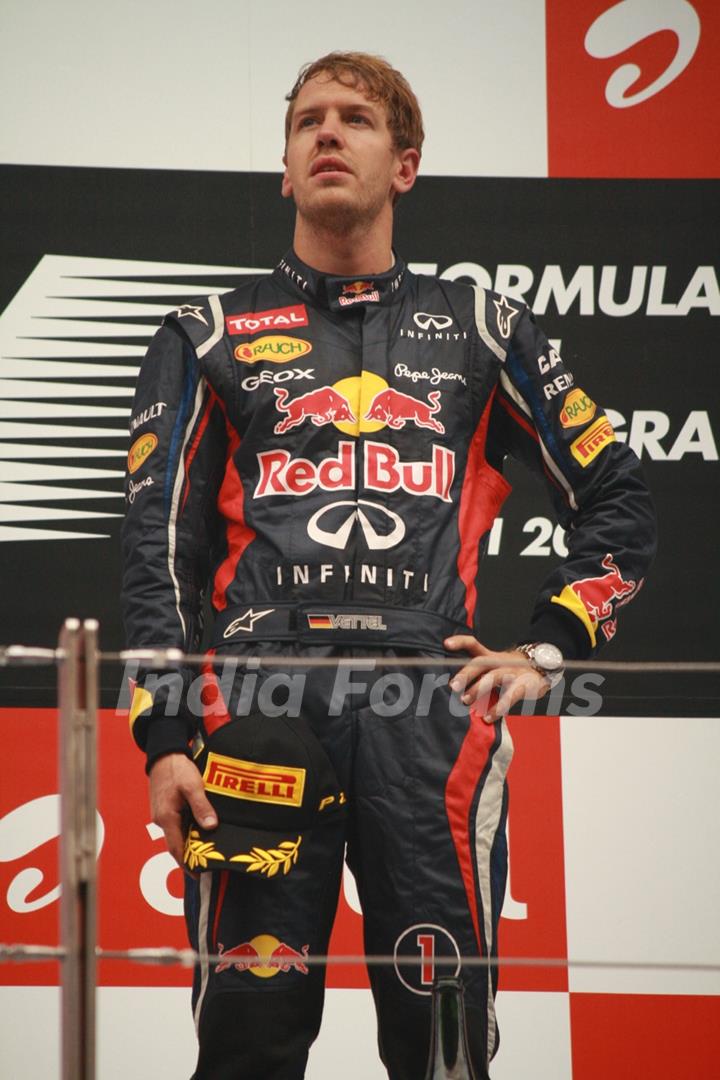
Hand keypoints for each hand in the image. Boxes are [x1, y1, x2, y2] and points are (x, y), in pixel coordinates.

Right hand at [149, 753, 217, 867]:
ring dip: (188, 844)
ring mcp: (161, 814)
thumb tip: (211, 827)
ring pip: (176, 834)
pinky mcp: (165, 808)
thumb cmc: (177, 769)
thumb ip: (202, 807)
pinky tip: (198, 831)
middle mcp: (161, 820)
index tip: (198, 875)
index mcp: (167, 818)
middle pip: (175, 844)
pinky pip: (175, 825)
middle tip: (205, 866)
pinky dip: (185, 832)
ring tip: (205, 851)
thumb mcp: (193, 786)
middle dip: (188, 857)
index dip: (186, 864)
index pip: (176, 849)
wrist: (164, 754)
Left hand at [444, 635, 550, 722]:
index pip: (473, 643)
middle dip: (465, 673)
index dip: (460, 641)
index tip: (446, 644)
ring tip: (465, 700)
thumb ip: (476, 675)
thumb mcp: (493, 668)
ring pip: (494, 676)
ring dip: (478, 688)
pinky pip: (510, 696)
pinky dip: (498, 708)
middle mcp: (499, 661)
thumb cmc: (510, 672)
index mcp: (489, 656)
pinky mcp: (524, 685)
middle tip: (452, 686)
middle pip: (481, 662)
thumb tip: (452, 690)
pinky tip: (487, 717)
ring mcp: (512, 671)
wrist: (541, 669)